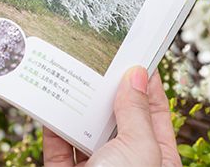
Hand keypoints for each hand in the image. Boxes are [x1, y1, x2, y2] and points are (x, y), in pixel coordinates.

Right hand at [43, 66, 181, 165]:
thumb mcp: (140, 149)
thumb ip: (135, 112)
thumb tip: (136, 75)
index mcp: (158, 159)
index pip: (155, 112)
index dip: (147, 83)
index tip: (136, 54)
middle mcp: (128, 163)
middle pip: (119, 117)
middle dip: (109, 89)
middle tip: (99, 56)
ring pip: (87, 128)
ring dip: (79, 103)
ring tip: (73, 71)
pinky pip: (59, 144)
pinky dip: (53, 123)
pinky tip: (51, 100)